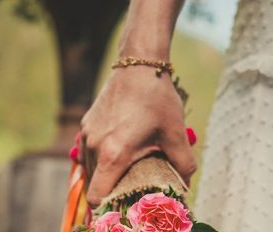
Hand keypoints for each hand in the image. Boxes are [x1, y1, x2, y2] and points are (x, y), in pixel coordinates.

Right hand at [79, 66, 195, 206]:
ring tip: (126, 169)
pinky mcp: (86, 122)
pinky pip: (87, 150)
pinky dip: (99, 157)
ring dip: (104, 173)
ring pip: (89, 167)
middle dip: (110, 191)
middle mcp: (93, 146)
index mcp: (113, 153)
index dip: (108, 208)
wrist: (139, 64)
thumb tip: (185, 184)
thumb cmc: (157, 98)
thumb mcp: (175, 133)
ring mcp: (87, 133)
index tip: (123, 207)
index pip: (97, 197)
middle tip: (131, 189)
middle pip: (93, 184)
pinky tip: (118, 149)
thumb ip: (183, 164)